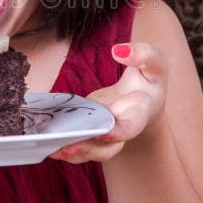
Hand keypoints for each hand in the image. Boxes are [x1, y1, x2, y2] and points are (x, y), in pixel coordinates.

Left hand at [48, 42, 167, 162]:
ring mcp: (104, 134)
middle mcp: (121, 129)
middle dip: (89, 148)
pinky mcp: (89, 129)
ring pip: (90, 150)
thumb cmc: (149, 79)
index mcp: (139, 113)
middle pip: (107, 147)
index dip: (119, 133)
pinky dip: (64, 148)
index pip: (131, 127)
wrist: (142, 98)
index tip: (104, 132)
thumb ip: (143, 54)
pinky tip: (47, 144)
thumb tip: (118, 50)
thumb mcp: (155, 64)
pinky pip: (78, 144)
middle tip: (68, 146)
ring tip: (52, 148)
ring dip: (72, 152)